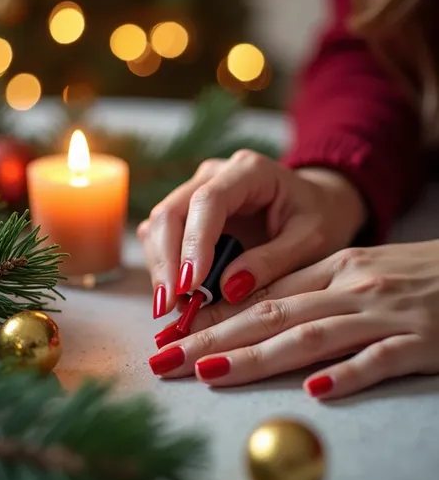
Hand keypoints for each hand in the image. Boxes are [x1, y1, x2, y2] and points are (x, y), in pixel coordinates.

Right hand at [138, 150, 365, 317]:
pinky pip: (163, 237)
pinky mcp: (189, 213)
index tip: (191, 286)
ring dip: (161, 267)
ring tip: (175, 308)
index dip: (194, 243)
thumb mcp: (311, 241)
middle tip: (169, 307)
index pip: (208, 201)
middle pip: (171, 211)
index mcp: (249, 171)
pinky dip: (165, 267)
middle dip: (166, 261)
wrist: (318, 205)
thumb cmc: (319, 218)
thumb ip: (272, 262)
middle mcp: (215, 175)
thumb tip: (226, 289)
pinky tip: (178, 296)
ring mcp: (197, 190)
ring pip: (158, 225)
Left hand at [149, 241, 438, 398]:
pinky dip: (347, 373)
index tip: (171, 334)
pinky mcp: (420, 342)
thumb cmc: (414, 274)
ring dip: (257, 356)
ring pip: (311, 335)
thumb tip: (253, 310)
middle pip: (271, 313)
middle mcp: (350, 288)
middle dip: (212, 338)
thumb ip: (311, 288)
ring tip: (210, 374)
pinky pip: (379, 359)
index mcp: (334, 269)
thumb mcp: (360, 270)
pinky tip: (315, 391)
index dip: (213, 315)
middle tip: (165, 359)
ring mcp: (383, 315)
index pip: (263, 294)